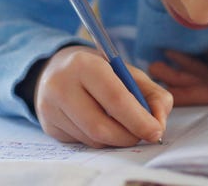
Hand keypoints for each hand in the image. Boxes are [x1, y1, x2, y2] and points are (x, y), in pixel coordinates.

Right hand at [34, 45, 171, 147]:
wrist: (56, 69)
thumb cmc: (98, 71)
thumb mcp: (127, 72)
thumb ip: (152, 94)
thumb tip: (158, 123)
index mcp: (83, 64)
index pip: (115, 98)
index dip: (139, 119)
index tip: (156, 131)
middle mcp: (61, 86)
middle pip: (101, 127)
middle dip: (129, 136)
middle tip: (143, 134)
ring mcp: (50, 108)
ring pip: (93, 139)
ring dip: (116, 140)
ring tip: (122, 126)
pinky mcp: (49, 126)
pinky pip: (83, 143)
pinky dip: (100, 140)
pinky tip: (101, 124)